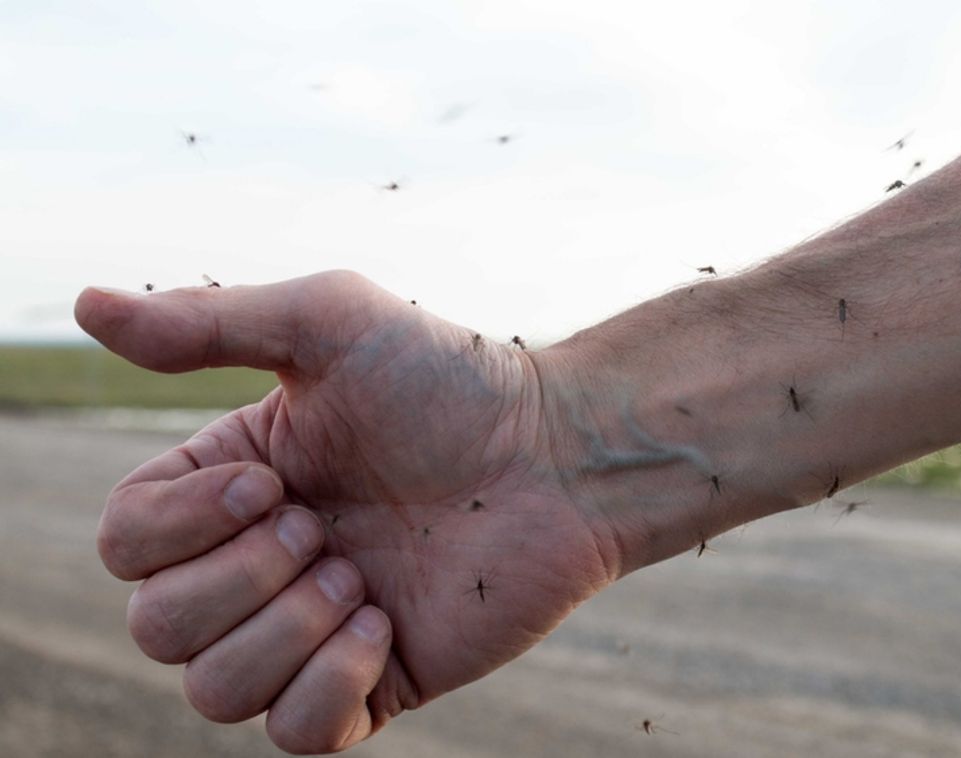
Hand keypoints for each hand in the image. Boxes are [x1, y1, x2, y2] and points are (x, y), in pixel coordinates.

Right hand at [76, 271, 619, 753]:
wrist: (560, 454)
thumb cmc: (451, 380)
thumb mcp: (328, 323)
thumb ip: (207, 322)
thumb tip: (79, 304)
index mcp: (231, 488)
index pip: (125, 543)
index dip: (180, 528)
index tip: (277, 482)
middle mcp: (259, 564)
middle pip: (156, 627)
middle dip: (242, 580)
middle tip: (328, 528)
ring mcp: (314, 630)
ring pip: (213, 692)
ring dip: (286, 631)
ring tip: (361, 575)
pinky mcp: (376, 684)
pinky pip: (296, 737)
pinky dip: (329, 688)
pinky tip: (385, 626)